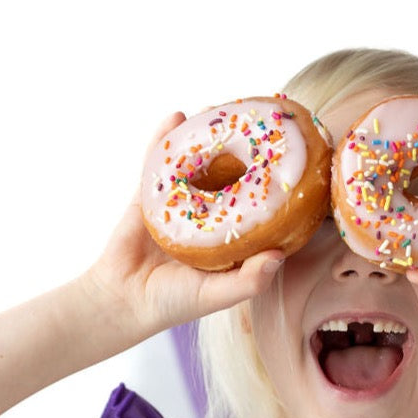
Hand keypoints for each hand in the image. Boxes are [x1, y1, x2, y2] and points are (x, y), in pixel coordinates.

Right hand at [81, 112, 284, 338]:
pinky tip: (178, 117)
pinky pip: (159, 162)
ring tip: (225, 114)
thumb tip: (279, 254)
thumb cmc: (173, 303)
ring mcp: (180, 203)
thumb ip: (249, 281)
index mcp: (231, 240)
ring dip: (209, 140)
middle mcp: (209, 217)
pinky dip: (165, 138)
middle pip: (232, 179)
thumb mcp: (218, 295)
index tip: (296, 165)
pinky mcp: (150, 195)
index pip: (260, 211)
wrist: (121, 299)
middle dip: (247, 155)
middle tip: (264, 128)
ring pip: (198, 165)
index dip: (277, 191)